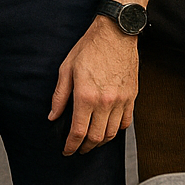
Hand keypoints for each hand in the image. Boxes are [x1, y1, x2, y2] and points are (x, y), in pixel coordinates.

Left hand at [49, 16, 136, 154]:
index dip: (71, 145)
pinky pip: (126, 122)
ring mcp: (121, 100)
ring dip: (100, 141)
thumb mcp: (67, 68)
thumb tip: (53, 116)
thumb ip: (60, 95)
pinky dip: (116, 130)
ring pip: (111, 133)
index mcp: (86, 95)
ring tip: (92, 141)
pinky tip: (108, 128)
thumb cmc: (90, 47)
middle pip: (96, 137)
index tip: (67, 150)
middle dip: (85, 147)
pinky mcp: (132, 97)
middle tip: (78, 148)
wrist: (116, 33)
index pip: (78, 132)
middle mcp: (105, 102)